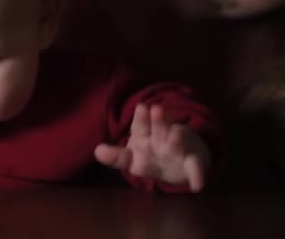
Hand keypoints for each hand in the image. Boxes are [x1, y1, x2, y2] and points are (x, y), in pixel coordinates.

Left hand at [94, 104, 210, 191]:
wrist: (179, 165)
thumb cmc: (151, 154)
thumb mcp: (132, 157)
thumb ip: (116, 156)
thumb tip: (97, 151)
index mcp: (145, 134)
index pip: (141, 124)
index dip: (142, 117)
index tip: (142, 107)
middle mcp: (162, 137)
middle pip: (160, 127)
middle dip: (159, 120)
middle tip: (156, 109)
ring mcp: (178, 147)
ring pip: (178, 139)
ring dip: (177, 138)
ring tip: (174, 136)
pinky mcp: (192, 161)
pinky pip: (195, 168)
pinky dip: (198, 175)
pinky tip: (197, 186)